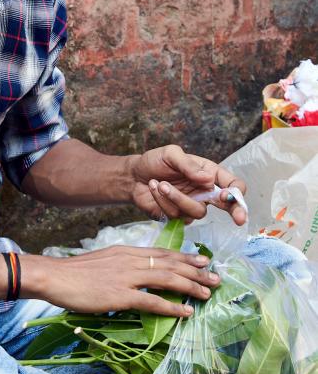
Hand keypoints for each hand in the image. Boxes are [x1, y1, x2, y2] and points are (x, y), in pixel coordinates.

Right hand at [32, 245, 219, 315]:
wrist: (54, 276)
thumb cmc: (74, 273)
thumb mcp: (103, 262)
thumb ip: (122, 266)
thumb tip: (137, 276)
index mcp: (126, 251)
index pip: (162, 252)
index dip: (185, 257)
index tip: (203, 261)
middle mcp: (130, 260)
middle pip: (170, 263)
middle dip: (196, 271)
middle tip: (216, 277)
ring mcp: (126, 276)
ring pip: (167, 278)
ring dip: (191, 286)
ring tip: (208, 293)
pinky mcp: (121, 294)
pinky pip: (153, 300)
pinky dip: (172, 306)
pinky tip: (186, 311)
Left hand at [128, 144, 246, 225]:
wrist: (133, 176)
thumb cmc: (154, 162)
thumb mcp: (171, 154)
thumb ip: (189, 165)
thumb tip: (209, 179)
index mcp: (208, 174)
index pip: (232, 184)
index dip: (235, 191)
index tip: (226, 194)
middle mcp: (204, 192)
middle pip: (228, 206)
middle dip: (236, 212)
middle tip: (239, 219)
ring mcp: (192, 206)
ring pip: (197, 211)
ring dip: (178, 198)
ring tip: (161, 184)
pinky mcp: (177, 217)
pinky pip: (177, 216)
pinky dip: (164, 201)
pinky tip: (154, 188)